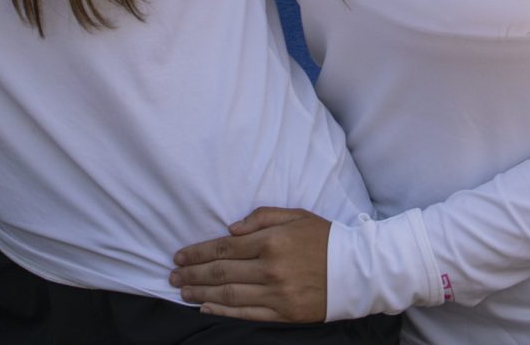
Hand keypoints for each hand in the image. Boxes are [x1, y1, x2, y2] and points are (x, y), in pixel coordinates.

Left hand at [170, 207, 331, 322]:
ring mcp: (276, 294)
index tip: (179, 256)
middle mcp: (270, 268)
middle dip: (192, 274)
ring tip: (182, 291)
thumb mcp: (296, 215)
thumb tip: (231, 228)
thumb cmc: (324, 238)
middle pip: (220, 274)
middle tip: (172, 275)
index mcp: (271, 241)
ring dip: (200, 295)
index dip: (197, 253)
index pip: (223, 248)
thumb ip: (261, 217)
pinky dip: (222, 313)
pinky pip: (246, 314)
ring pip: (228, 296)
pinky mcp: (284, 314)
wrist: (357, 270)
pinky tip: (205, 309)